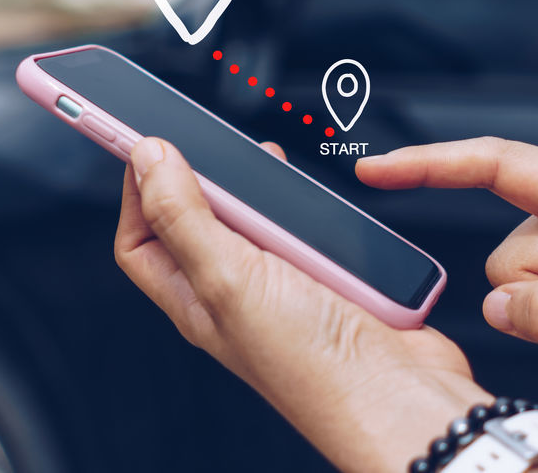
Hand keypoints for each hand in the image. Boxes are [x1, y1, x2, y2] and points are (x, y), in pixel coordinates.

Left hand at [116, 137, 490, 472]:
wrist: (399, 396)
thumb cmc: (310, 365)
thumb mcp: (228, 279)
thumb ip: (183, 216)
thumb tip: (146, 159)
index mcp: (192, 298)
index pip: (141, 237)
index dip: (138, 190)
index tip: (144, 141)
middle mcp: (232, 290)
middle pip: (200, 216)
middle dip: (210, 177)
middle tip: (221, 149)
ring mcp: (283, 281)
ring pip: (259, 216)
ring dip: (267, 194)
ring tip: (275, 175)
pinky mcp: (329, 272)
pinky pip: (310, 225)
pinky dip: (314, 210)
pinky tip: (319, 209)